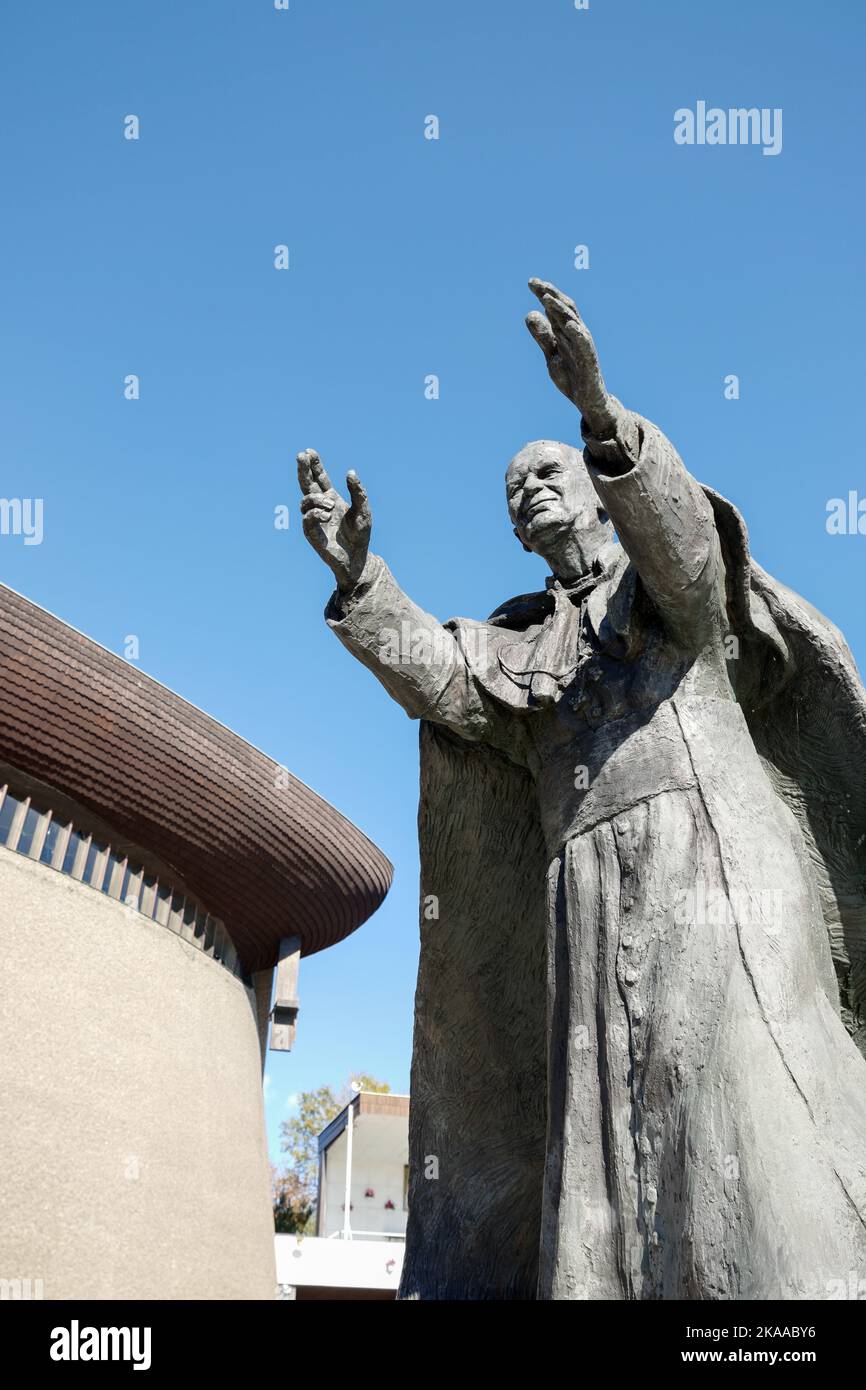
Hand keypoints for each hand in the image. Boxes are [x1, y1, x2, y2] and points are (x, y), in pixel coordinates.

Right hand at [297, 449, 371, 591]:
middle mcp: (321, 506)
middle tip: (301, 455)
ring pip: (305, 500)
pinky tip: (327, 515)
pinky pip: (306, 518)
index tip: (309, 451)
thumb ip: (358, 492)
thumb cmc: (360, 535)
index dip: (314, 465)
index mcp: (332, 498)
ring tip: (331, 504)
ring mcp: (314, 519)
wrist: (357, 558)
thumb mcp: (364, 510)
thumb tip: (350, 472)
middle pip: (307, 484)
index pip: (320, 478)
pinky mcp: (311, 533)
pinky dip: (316, 513)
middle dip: (303, 469)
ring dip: (317, 499)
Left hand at [525, 278, 617, 438]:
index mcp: (567, 333)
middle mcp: (577, 335)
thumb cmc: (572, 376)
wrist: (588, 401)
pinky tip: (568, 325)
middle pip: (565, 309)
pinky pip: (584, 346)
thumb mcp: (551, 354)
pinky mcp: (589, 361)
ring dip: (560, 310)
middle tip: (534, 283)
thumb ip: (542, 336)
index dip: (545, 294)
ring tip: (546, 298)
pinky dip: (577, 334)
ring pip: (573, 323)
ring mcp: (584, 347)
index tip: (531, 282)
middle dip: (550, 294)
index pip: (556, 308)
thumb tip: (529, 313)